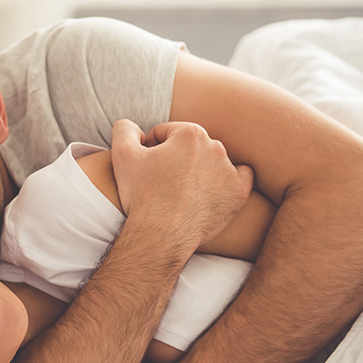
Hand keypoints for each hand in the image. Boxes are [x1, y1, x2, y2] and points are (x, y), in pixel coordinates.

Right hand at [110, 119, 253, 253]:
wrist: (161, 235)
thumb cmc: (142, 196)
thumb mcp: (122, 155)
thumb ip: (125, 129)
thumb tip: (134, 127)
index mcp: (190, 133)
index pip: (166, 134)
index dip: (150, 149)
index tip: (145, 167)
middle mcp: (215, 147)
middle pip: (189, 146)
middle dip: (175, 158)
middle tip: (160, 181)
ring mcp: (229, 171)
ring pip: (210, 161)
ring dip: (197, 170)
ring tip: (179, 191)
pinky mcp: (237, 193)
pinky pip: (240, 177)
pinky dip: (227, 180)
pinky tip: (213, 188)